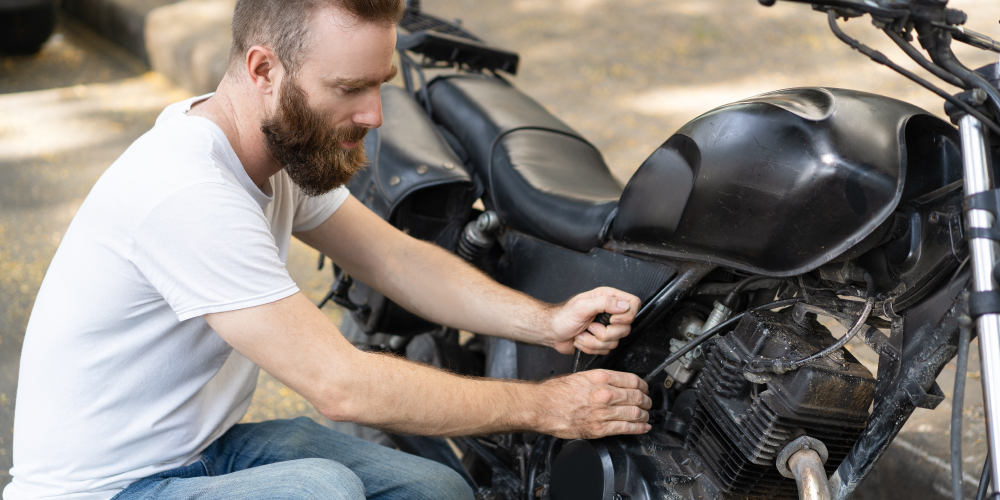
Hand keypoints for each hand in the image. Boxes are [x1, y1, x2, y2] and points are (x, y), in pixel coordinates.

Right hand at [532, 369, 651, 438]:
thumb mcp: (581, 376)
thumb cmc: (556, 392)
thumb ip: (600, 379)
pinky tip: (643, 427)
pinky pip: (626, 428)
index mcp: (601, 378)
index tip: (645, 388)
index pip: (633, 380)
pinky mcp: (599, 429)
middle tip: (648, 403)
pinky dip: (639, 428)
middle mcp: (604, 394)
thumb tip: (616, 383)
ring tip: (646, 416)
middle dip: (647, 401)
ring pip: (635, 413)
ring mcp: (603, 412)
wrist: (541, 406)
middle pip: (637, 397)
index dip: (644, 386)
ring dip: (644, 415)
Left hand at [549, 287, 640, 354]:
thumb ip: (604, 303)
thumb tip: (623, 305)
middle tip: (591, 326)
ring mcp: (607, 328)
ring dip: (594, 341)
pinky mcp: (602, 341)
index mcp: (607, 298)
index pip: (633, 304)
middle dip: (606, 333)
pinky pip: (606, 350)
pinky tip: (582, 339)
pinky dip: (591, 347)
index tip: (612, 320)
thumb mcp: (582, 306)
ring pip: (616, 342)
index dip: (627, 314)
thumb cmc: (563, 316)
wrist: (552, 332)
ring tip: (583, 332)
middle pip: (627, 327)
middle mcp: (610, 312)